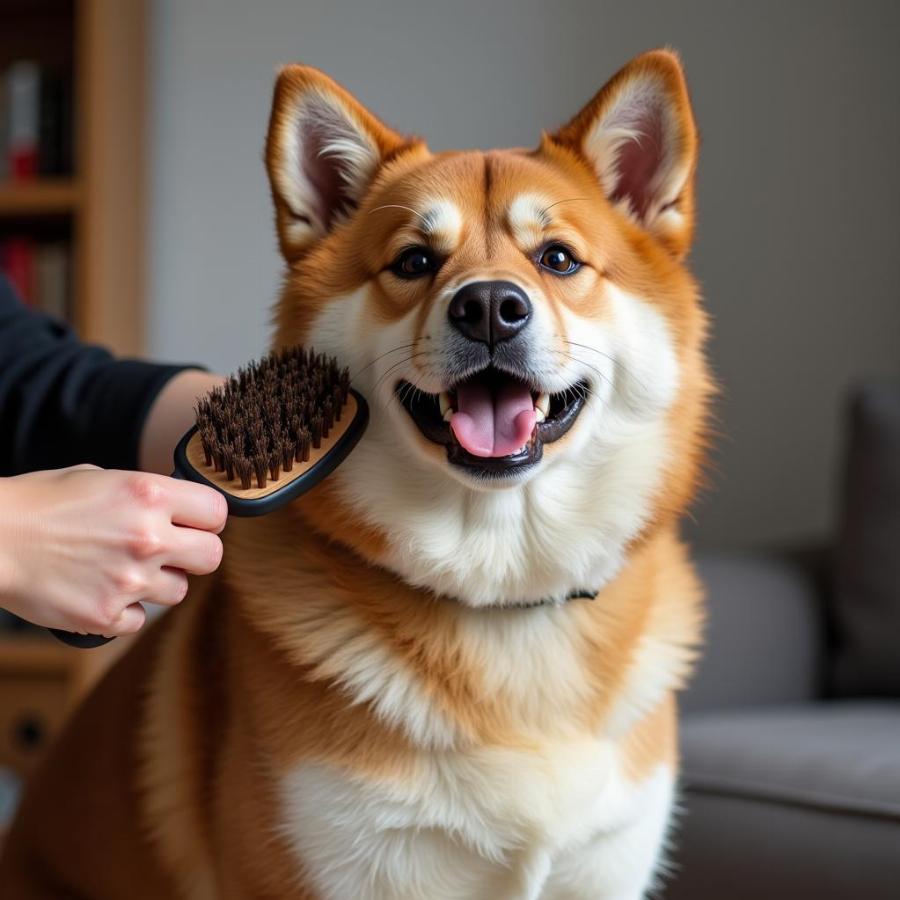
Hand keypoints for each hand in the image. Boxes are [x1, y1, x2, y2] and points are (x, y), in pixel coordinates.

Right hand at [0, 465, 226, 635]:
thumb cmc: (40, 503)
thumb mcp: (100, 477)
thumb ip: (145, 495)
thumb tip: (177, 507)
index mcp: (149, 495)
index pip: (217, 513)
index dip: (207, 519)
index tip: (194, 523)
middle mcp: (148, 537)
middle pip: (212, 557)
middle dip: (195, 554)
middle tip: (171, 552)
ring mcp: (129, 580)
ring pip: (179, 591)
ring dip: (157, 584)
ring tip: (123, 570)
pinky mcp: (105, 616)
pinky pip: (139, 620)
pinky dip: (123, 611)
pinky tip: (100, 591)